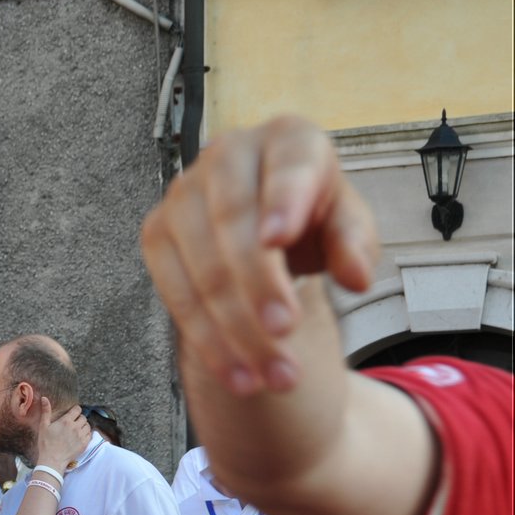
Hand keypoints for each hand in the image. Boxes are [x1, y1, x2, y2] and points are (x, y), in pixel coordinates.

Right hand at [33, 397, 90, 470]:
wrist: (52, 460)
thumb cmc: (46, 443)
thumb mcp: (43, 426)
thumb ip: (46, 411)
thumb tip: (44, 398)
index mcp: (66, 421)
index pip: (77, 409)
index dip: (75, 411)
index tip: (72, 414)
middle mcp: (76, 427)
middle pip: (83, 417)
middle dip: (79, 418)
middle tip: (73, 423)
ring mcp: (81, 436)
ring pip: (88, 425)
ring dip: (83, 426)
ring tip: (77, 430)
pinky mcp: (84, 444)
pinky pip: (90, 435)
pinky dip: (87, 434)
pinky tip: (80, 436)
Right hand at [140, 115, 378, 396]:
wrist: (261, 223)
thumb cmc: (312, 218)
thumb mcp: (347, 224)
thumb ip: (356, 243)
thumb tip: (357, 277)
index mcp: (288, 139)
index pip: (286, 165)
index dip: (282, 201)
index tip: (278, 239)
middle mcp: (226, 155)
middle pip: (233, 221)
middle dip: (257, 283)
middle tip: (285, 333)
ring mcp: (183, 195)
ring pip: (202, 267)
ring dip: (236, 328)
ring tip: (274, 376)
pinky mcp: (156, 234)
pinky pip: (175, 293)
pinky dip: (208, 340)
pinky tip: (237, 375)